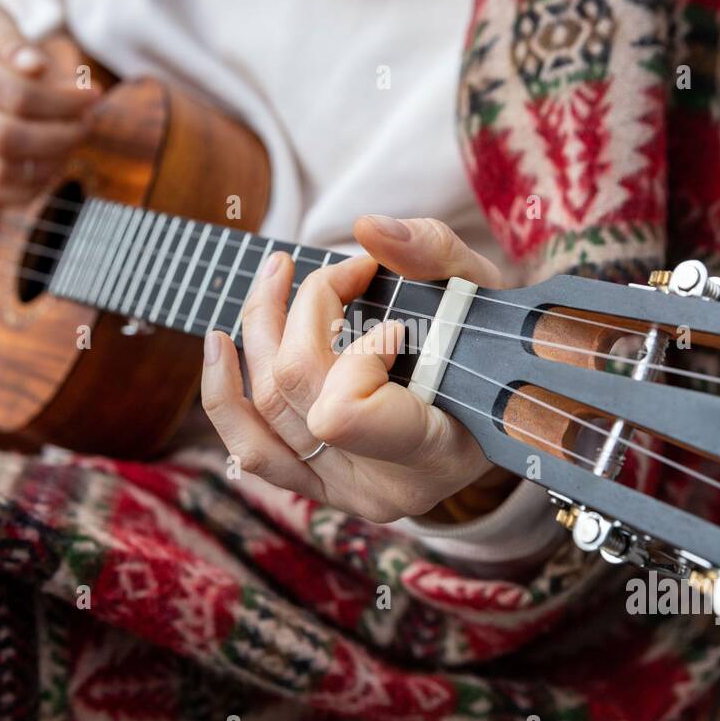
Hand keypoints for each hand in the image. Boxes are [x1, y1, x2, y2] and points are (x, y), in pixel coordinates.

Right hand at [0, 4, 98, 203]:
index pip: (14, 93)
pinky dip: (27, 189)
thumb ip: (10, 37)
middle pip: (5, 137)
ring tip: (71, 142)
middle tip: (86, 123)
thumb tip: (36, 67)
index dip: (62, 101)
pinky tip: (49, 166)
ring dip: (48, 163)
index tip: (92, 96)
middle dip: (59, 135)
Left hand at [201, 215, 505, 523]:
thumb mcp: (483, 292)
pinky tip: (219, 343)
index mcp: (433, 452)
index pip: (344, 413)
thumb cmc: (492, 350)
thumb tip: (365, 229)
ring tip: (277, 273)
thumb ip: (432, 254)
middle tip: (346, 272)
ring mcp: (339, 491)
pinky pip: (249, 448)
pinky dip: (224, 393)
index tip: (397, 325)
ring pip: (264, 406)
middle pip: (296, 388)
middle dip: (309, 309)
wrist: (499, 413)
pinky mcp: (313, 483)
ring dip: (260, 326)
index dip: (357, 353)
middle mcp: (378, 485)